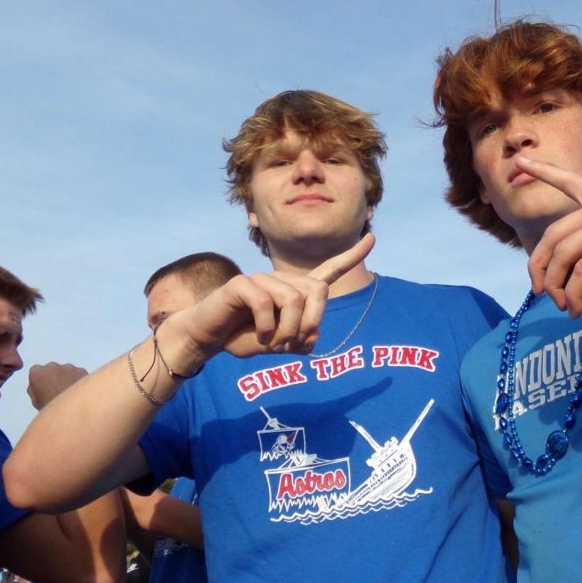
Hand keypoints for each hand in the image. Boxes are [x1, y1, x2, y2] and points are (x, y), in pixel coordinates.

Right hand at [27, 363, 88, 409]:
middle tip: (57, 390)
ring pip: (66, 370)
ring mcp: (68, 367)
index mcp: (37, 373)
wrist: (74, 411)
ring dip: (66, 377)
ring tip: (68, 392)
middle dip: (54, 377)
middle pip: (51, 369)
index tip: (44, 387)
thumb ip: (33, 388)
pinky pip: (78, 373)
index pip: (36, 371)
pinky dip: (78, 379)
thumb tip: (38, 384)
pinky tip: (78, 391)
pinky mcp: (81, 370)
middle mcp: (52, 366)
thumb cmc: (53, 409)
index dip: (41, 380)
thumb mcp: (35, 402)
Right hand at [167, 234, 374, 362]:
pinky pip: (265, 303)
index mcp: (294, 292)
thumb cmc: (244, 338)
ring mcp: (261, 278)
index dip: (351, 256)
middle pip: (317, 291)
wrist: (209, 338)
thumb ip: (300, 340)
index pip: (328, 271)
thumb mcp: (280, 345)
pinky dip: (267, 328)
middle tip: (294, 344)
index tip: (373, 237)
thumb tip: (314, 334)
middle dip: (312, 322)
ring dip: (287, 331)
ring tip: (272, 344)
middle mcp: (281, 280)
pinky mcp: (241, 283)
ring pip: (293, 300)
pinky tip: (259, 338)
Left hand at [515, 157, 581, 315]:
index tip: (520, 160)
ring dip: (556, 286)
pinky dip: (575, 292)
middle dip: (539, 266)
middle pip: (554, 235)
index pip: (570, 182)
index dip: (543, 171)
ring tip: (561, 306)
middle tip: (539, 292)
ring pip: (564, 254)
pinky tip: (576, 307)